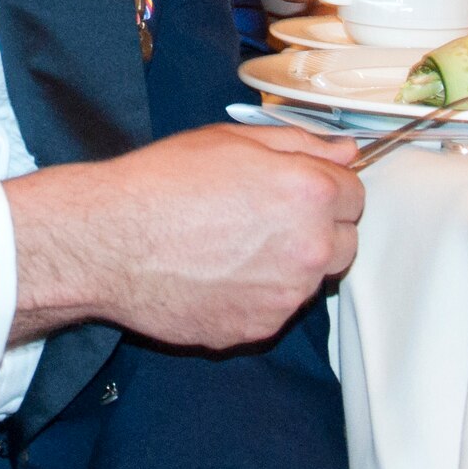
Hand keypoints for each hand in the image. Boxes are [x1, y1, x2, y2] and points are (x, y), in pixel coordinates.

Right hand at [4, 124, 361, 349]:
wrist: (111, 242)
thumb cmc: (161, 184)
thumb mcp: (229, 140)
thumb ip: (299, 144)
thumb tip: (344, 153)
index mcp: (309, 193)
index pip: (355, 194)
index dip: (325, 187)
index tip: (296, 188)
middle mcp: (309, 249)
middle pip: (344, 242)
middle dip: (317, 228)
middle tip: (263, 216)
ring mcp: (286, 296)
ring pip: (310, 279)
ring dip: (287, 263)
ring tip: (230, 244)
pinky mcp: (258, 328)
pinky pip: (275, 309)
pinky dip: (257, 294)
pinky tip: (216, 272)